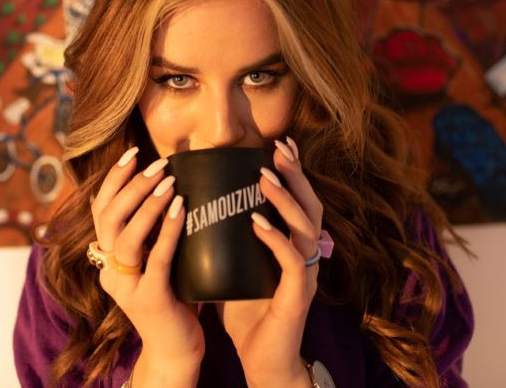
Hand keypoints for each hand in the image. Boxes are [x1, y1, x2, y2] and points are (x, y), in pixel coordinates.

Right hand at [90, 147, 204, 367]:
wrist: (177, 350)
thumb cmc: (174, 297)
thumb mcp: (158, 259)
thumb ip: (154, 231)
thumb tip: (173, 185)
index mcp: (108, 260)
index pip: (101, 212)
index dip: (113, 180)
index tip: (132, 153)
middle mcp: (110, 272)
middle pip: (107, 219)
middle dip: (131, 186)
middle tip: (158, 164)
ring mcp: (127, 288)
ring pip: (125, 238)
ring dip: (146, 205)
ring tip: (168, 181)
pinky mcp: (150, 300)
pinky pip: (156, 259)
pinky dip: (167, 230)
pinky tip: (180, 208)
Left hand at [218, 137, 321, 387]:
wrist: (262, 361)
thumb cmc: (247, 314)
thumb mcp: (236, 268)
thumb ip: (226, 242)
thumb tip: (195, 210)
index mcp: (293, 246)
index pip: (299, 201)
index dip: (293, 172)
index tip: (278, 143)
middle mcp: (305, 255)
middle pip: (310, 205)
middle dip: (296, 174)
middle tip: (280, 147)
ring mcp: (305, 275)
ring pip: (306, 228)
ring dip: (285, 200)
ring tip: (265, 177)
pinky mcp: (298, 296)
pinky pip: (292, 262)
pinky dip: (276, 240)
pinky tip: (257, 223)